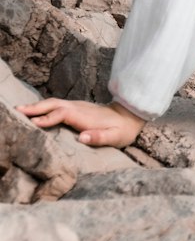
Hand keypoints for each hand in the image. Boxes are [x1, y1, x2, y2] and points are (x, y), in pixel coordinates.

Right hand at [15, 98, 144, 147]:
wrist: (130, 117)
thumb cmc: (122, 130)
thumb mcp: (115, 137)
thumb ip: (100, 137)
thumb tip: (82, 137)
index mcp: (85, 116)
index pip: (62, 114)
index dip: (48, 118)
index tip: (33, 123)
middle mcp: (79, 108)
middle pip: (54, 105)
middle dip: (36, 108)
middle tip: (17, 111)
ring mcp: (77, 107)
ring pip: (53, 103)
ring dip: (37, 106)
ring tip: (19, 110)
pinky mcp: (76, 108)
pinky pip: (56, 105)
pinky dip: (43, 107)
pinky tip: (34, 111)